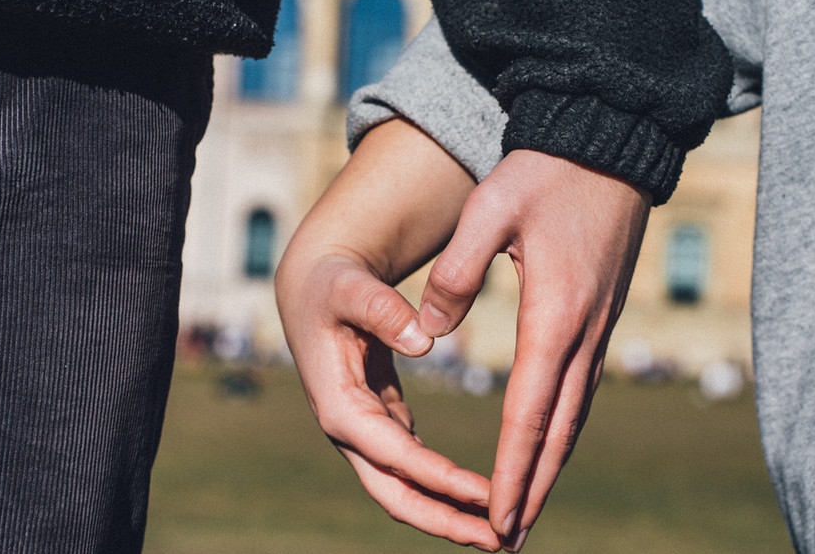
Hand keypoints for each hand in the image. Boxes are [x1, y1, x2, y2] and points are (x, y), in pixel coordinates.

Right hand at [276, 120, 500, 550]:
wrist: (314, 289)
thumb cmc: (332, 285)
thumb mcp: (350, 288)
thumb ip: (381, 309)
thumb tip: (424, 340)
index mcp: (339, 404)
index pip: (393, 454)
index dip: (439, 478)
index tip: (486, 494)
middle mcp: (349, 429)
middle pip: (395, 494)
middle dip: (445, 521)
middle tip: (500, 541)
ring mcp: (364, 431)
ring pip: (404, 489)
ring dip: (449, 513)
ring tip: (500, 531)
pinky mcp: (381, 424)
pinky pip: (412, 467)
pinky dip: (443, 485)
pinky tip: (481, 495)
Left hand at [418, 150, 651, 550]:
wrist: (610, 142)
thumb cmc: (546, 171)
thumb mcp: (490, 209)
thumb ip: (456, 272)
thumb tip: (430, 331)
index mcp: (554, 313)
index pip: (528, 412)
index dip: (510, 471)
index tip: (495, 519)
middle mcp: (583, 333)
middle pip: (558, 431)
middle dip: (532, 490)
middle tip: (510, 541)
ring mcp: (598, 327)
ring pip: (574, 416)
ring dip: (549, 468)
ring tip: (527, 511)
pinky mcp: (599, 317)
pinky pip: (581, 390)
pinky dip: (562, 431)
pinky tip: (548, 446)